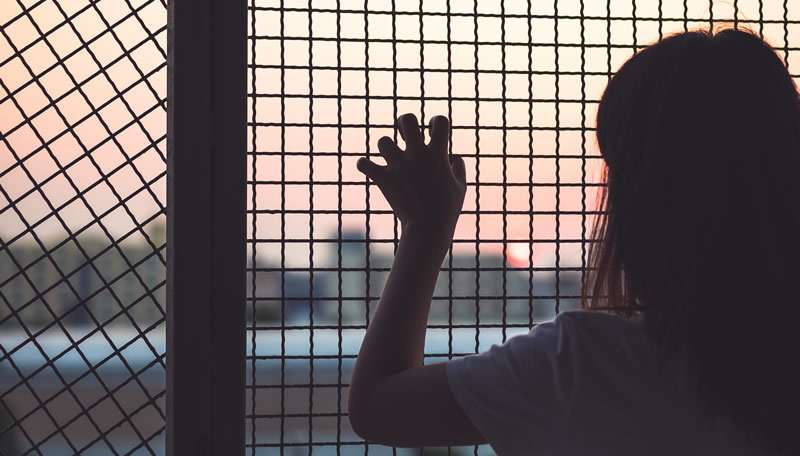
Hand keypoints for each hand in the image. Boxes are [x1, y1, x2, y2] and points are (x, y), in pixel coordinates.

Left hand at [357, 114, 466, 241]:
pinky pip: (364, 164)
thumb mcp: (461, 188)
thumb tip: (456, 158)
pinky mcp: (384, 179)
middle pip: (407, 119)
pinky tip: (370, 168)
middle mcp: (417, 155)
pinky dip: (364, 164)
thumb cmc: (447, 210)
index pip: (440, 121)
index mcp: (438, 154)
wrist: (428, 229)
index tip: (432, 134)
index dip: (436, 122)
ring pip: (383, 140)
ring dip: (386, 147)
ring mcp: (399, 166)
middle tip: (404, 134)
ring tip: (391, 158)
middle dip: (404, 122)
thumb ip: (459, 169)